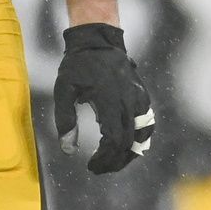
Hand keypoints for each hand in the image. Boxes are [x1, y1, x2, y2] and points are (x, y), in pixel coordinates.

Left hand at [53, 23, 154, 173]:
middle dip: (113, 161)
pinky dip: (138, 141)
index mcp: (109, 100)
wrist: (98, 41)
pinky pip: (147, 125)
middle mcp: (128, 101)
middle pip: (128, 143)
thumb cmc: (77, 66)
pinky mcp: (143, 97)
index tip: (91, 166)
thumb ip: (65, 119)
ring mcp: (139, 99)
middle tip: (97, 168)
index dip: (104, 159)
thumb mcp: (63, 89)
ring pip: (142, 138)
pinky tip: (126, 147)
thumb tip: (68, 150)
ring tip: (112, 162)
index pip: (114, 140)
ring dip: (128, 154)